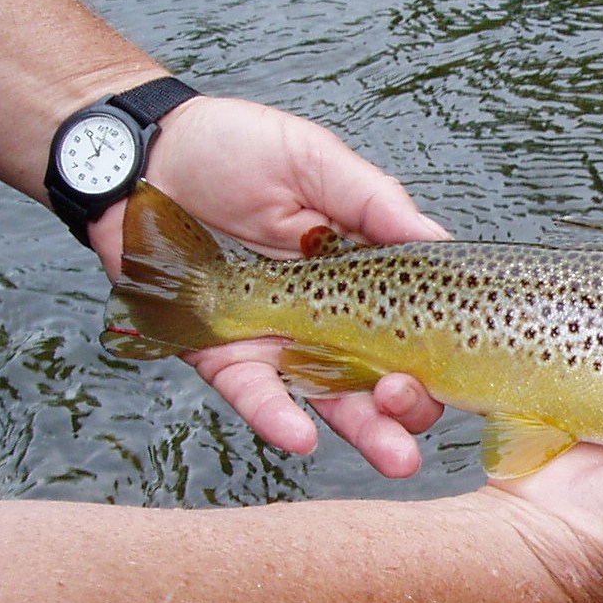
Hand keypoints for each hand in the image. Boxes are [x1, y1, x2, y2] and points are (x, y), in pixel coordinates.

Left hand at [91, 95, 448, 475]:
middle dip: (408, 405)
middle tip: (414, 404)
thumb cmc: (230, 147)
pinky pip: (253, 394)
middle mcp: (323, 317)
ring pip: (327, 401)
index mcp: (356, 273)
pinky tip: (304, 436)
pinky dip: (277, 417)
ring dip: (363, 430)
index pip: (410, 324)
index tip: (460, 365)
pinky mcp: (221, 352)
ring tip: (395, 455)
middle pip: (378, 376)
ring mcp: (275, 340)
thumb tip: (441, 241)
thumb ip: (375, 203)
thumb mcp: (316, 161)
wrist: (143, 153)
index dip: (438, 352)